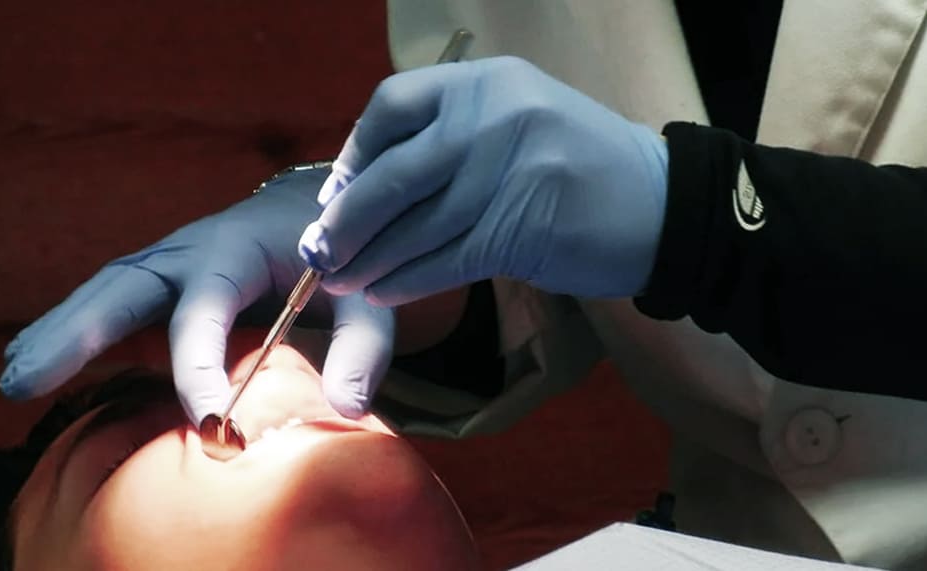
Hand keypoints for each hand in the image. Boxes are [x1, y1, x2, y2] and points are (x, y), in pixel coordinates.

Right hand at [0, 168, 394, 423]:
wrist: (323, 210)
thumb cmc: (345, 254)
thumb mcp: (367, 295)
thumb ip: (362, 347)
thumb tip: (348, 409)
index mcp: (240, 247)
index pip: (206, 309)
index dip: (200, 366)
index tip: (210, 422)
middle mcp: (193, 248)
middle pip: (126, 285)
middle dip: (77, 330)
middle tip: (28, 378)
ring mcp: (173, 261)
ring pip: (108, 291)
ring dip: (61, 332)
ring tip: (18, 377)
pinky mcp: (166, 280)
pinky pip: (116, 302)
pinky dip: (79, 330)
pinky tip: (44, 362)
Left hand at [299, 56, 668, 305]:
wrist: (664, 204)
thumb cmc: (584, 166)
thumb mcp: (521, 121)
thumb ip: (454, 138)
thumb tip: (371, 186)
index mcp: (488, 82)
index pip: (393, 105)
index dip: (356, 154)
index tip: (337, 195)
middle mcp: (493, 117)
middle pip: (393, 174)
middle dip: (348, 220)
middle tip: (319, 251)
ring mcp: (508, 172)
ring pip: (414, 226)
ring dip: (370, 260)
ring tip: (342, 282)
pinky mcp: (519, 229)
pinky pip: (443, 260)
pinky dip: (407, 281)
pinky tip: (384, 294)